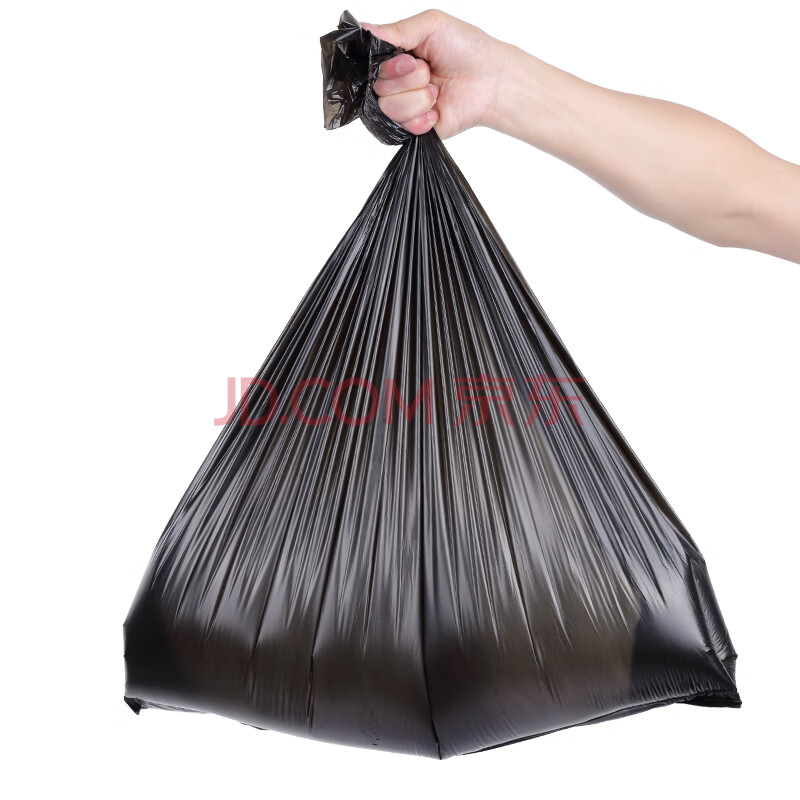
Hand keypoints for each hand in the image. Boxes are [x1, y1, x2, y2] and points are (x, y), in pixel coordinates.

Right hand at [363, 10, 510, 139]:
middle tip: (431, 72)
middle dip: (409, 79)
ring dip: (419, 98)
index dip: (390, 66)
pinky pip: (404, 127)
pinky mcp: (415, 130)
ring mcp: (405, 109)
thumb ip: (394, 30)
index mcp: (397, 59)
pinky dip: (424, 117)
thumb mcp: (430, 25)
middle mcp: (397, 85)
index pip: (371, 66)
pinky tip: (438, 110)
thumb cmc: (467, 49)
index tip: (412, 59)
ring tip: (438, 91)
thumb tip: (364, 29)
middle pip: (379, 89)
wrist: (491, 81)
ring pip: (390, 108)